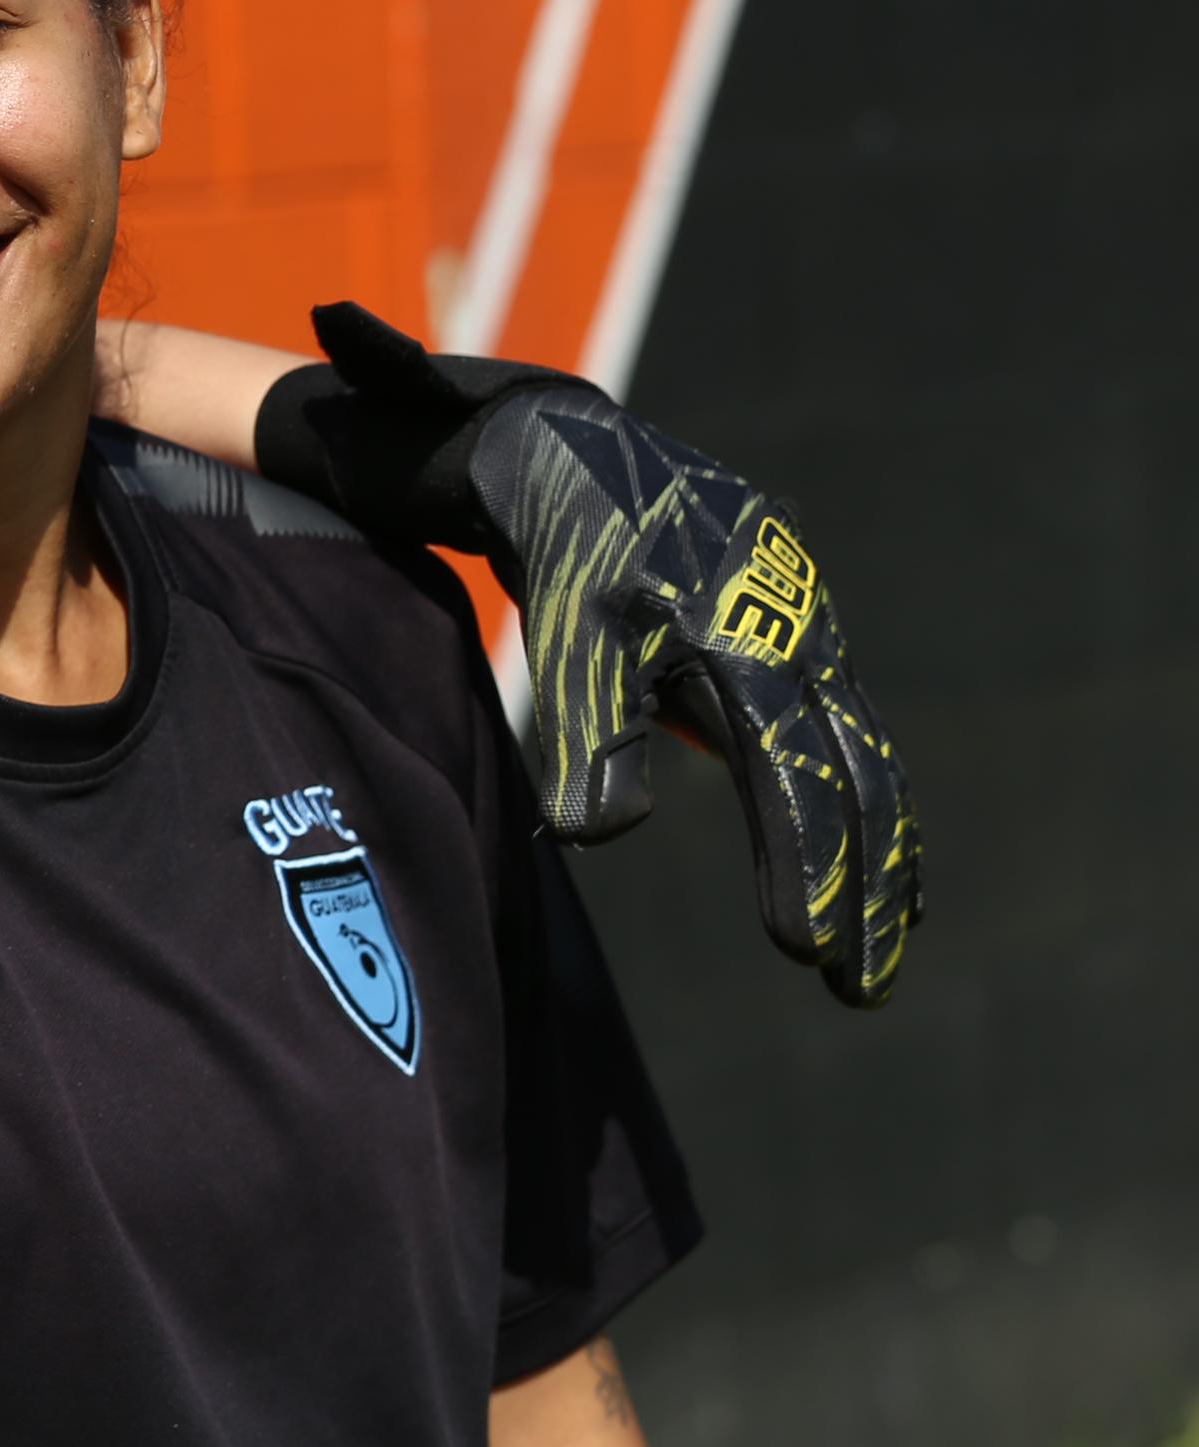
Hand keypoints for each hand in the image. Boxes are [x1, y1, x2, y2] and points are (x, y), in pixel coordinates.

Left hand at [261, 305, 920, 1006]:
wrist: (574, 455)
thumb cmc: (567, 546)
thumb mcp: (567, 631)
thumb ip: (587, 727)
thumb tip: (594, 836)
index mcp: (751, 640)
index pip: (794, 775)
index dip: (804, 864)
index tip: (804, 951)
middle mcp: (802, 641)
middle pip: (855, 783)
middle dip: (865, 890)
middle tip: (861, 991)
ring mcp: (813, 639)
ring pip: (866, 764)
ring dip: (878, 862)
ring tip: (877, 956)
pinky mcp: (800, 642)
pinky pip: (847, 736)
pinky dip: (863, 805)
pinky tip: (875, 872)